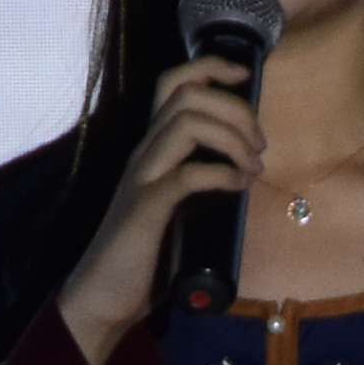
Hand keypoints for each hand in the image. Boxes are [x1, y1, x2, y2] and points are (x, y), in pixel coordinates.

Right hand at [60, 54, 259, 361]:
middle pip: (188, 95)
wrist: (104, 298)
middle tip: (259, 147)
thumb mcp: (176, 206)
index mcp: (151, 148)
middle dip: (236, 110)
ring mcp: (142, 178)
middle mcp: (143, 153)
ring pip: (187, 123)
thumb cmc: (144, 256)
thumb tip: (243, 175)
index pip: (173, 83)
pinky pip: (188, 174)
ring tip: (252, 167)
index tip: (244, 76)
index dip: (210, 66)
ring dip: (232, 137)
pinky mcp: (146, 209)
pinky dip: (222, 173)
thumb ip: (198, 183)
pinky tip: (238, 187)